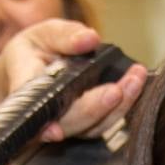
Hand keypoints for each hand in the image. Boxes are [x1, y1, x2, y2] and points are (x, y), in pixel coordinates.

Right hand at [0, 19, 147, 141]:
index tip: (56, 130)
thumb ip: (64, 35)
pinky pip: (104, 122)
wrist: (31, 69)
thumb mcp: (43, 33)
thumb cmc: (34, 50)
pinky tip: (135, 84)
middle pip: (71, 123)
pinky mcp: (84, 126)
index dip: (47, 127)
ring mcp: (67, 125)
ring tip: (136, 77)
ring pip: (92, 127)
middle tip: (121, 86)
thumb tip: (89, 38)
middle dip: (98, 107)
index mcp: (27, 93)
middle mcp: (46, 116)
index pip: (37, 113)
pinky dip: (123, 106)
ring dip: (119, 106)